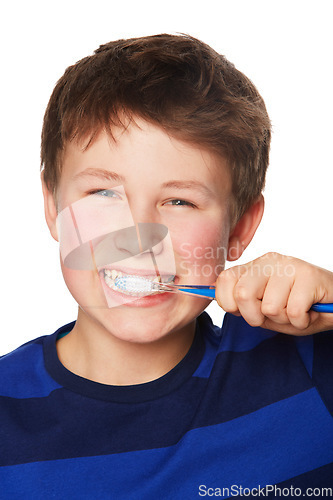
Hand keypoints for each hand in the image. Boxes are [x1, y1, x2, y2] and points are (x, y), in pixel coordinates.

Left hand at [215, 252, 332, 334]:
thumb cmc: (297, 308)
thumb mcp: (264, 310)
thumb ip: (241, 304)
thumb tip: (212, 296)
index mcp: (254, 266)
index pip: (224, 281)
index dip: (230, 305)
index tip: (248, 312)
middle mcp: (269, 261)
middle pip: (242, 294)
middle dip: (256, 317)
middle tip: (275, 315)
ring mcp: (290, 265)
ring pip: (270, 307)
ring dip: (284, 319)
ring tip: (296, 311)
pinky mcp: (309, 275)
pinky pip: (293, 312)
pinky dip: (301, 321)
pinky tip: (309, 311)